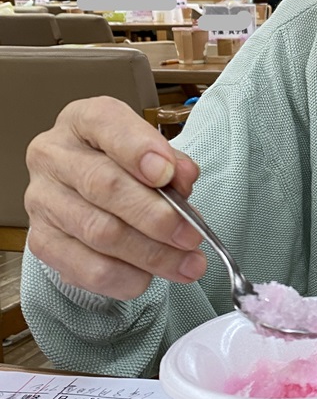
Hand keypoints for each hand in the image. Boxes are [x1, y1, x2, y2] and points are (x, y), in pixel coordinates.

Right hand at [25, 96, 204, 299]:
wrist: (88, 199)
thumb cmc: (124, 170)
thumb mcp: (153, 154)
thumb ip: (172, 164)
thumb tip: (183, 176)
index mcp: (83, 121)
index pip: (105, 123)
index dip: (140, 150)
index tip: (170, 174)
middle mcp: (54, 155)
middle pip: (105, 186)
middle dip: (157, 216)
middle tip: (191, 235)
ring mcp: (43, 200)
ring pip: (100, 232)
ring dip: (151, 254)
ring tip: (186, 264)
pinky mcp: (42, 242)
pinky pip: (87, 267)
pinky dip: (126, 277)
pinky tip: (149, 276)